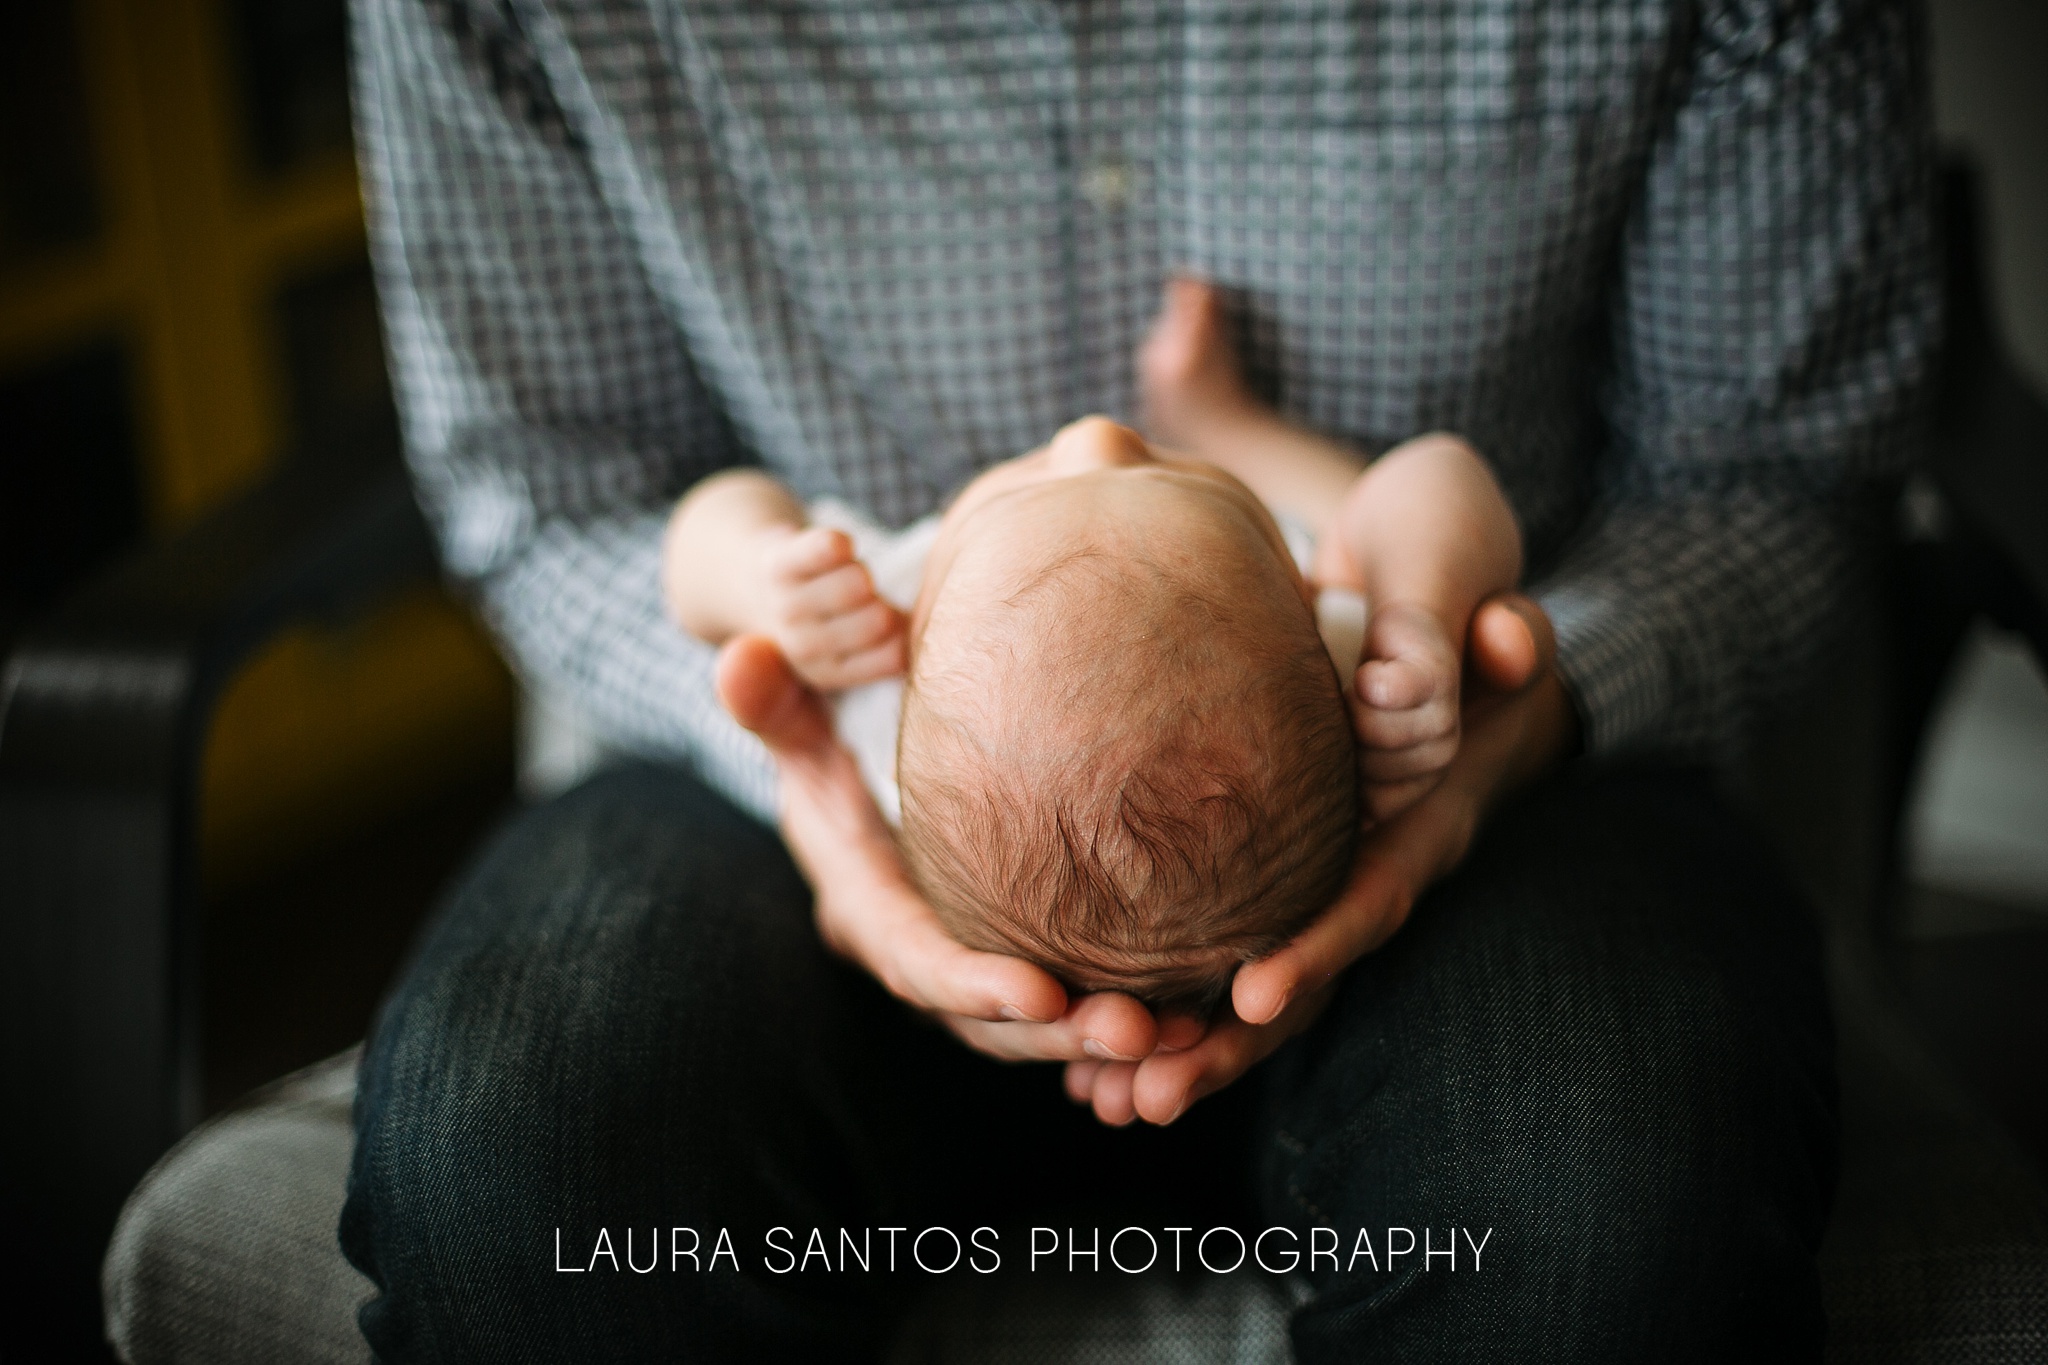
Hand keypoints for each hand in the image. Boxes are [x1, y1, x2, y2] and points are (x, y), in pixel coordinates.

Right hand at [716, 636, 1163, 1063]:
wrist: (860, 762)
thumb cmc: (836, 732)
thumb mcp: (805, 719)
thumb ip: (776, 701)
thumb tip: (739, 658)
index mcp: (867, 907)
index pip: (917, 962)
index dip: (973, 986)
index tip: (1041, 993)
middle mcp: (918, 952)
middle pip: (988, 1020)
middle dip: (1060, 1034)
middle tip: (1143, 1032)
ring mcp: (970, 963)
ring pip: (1036, 1028)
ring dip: (1103, 1040)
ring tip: (1185, 1040)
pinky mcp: (1017, 956)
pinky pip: (1070, 1006)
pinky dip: (1121, 1020)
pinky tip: (1198, 1023)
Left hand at [753, 526, 905, 690]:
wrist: (751, 582)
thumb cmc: (819, 617)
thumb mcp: (850, 653)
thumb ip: (889, 652)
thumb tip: (916, 637)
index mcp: (829, 674)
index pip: (896, 656)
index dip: (904, 632)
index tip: (886, 622)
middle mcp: (803, 650)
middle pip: (881, 620)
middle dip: (882, 601)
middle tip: (860, 598)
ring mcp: (786, 608)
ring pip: (859, 583)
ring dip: (860, 570)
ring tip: (843, 576)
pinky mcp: (776, 565)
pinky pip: (825, 550)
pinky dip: (839, 544)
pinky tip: (838, 547)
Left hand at [1066, 592, 1576, 1125]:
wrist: (1420, 568)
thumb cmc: (1441, 553)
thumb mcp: (1457, 552)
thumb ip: (1470, 610)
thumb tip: (1506, 644)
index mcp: (1424, 798)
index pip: (1376, 890)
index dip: (1321, 946)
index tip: (1254, 997)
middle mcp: (1372, 849)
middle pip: (1305, 969)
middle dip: (1230, 1042)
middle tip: (1143, 1097)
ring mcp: (1320, 861)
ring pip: (1255, 976)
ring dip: (1184, 1044)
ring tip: (1097, 1097)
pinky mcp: (1270, 855)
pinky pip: (1218, 937)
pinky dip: (1159, 992)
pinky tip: (1079, 1044)